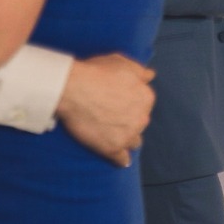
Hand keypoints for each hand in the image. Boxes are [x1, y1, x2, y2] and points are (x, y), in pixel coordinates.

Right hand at [55, 53, 155, 167]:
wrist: (72, 88)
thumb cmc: (96, 72)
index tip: (119, 103)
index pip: (144, 104)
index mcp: (146, 97)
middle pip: (139, 123)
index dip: (131, 104)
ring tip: (114, 136)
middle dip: (130, 121)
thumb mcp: (123, 63)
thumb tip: (150, 75)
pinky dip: (121, 159)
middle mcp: (142, 117)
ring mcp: (128, 134)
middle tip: (112, 117)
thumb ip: (139, 71)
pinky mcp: (113, 148)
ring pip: (134, 141)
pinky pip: (121, 159)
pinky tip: (121, 160)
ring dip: (127, 138)